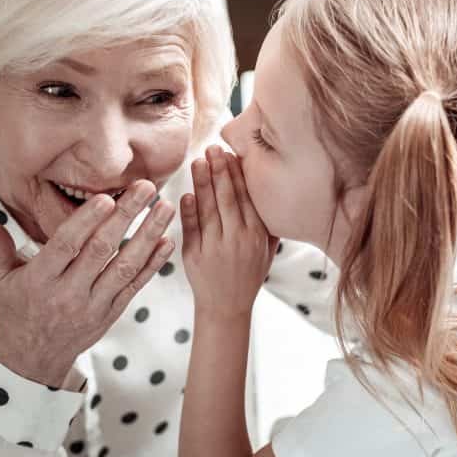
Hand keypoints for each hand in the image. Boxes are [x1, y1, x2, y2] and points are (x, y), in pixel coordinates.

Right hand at [0, 180, 174, 385]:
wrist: (33, 361)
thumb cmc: (16, 312)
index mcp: (39, 280)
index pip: (65, 247)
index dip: (86, 222)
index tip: (107, 198)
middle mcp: (68, 294)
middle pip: (101, 252)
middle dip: (127, 218)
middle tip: (147, 188)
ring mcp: (93, 306)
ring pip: (125, 267)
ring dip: (148, 236)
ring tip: (166, 208)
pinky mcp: (111, 313)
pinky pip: (135, 286)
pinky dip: (153, 264)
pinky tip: (168, 241)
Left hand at [181, 145, 276, 320]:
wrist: (227, 307)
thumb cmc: (248, 274)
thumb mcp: (266, 250)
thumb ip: (269, 223)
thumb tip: (270, 189)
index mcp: (256, 235)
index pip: (246, 198)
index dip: (237, 175)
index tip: (231, 154)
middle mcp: (236, 240)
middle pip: (227, 199)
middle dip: (219, 171)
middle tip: (212, 148)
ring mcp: (214, 248)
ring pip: (207, 210)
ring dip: (202, 184)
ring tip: (197, 162)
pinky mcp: (193, 256)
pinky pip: (191, 228)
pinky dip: (188, 210)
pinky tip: (186, 193)